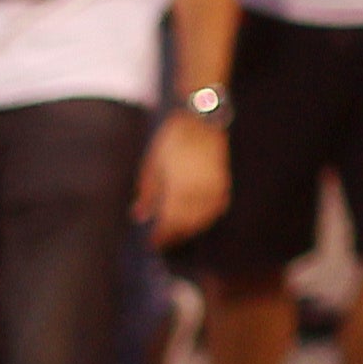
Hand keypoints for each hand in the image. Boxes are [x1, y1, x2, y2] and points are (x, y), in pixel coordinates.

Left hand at [137, 110, 228, 245]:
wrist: (202, 119)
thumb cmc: (173, 139)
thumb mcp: (153, 162)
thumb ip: (148, 191)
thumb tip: (139, 215)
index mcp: (179, 187)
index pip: (170, 221)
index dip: (162, 235)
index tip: (153, 243)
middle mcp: (199, 191)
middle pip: (187, 223)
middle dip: (175, 234)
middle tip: (164, 242)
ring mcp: (214, 188)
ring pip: (203, 219)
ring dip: (190, 229)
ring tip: (179, 234)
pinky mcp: (224, 183)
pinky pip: (217, 208)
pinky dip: (207, 218)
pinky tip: (199, 219)